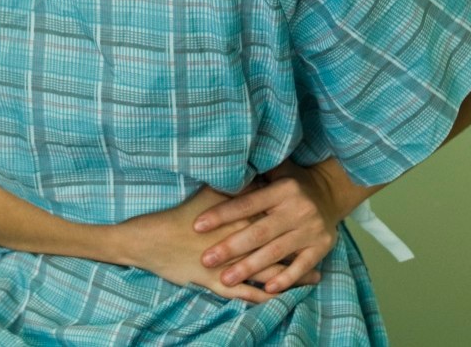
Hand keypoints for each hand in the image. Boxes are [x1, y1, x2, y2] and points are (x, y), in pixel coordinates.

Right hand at [120, 184, 319, 303]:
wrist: (149, 241)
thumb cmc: (177, 215)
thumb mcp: (207, 194)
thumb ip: (233, 186)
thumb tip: (254, 174)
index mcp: (237, 217)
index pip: (271, 218)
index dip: (292, 219)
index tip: (312, 215)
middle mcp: (237, 242)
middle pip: (277, 246)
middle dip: (299, 249)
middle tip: (321, 248)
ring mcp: (228, 265)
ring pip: (267, 272)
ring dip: (291, 276)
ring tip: (314, 278)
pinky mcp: (217, 283)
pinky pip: (248, 293)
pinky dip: (266, 294)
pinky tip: (282, 296)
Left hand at [192, 159, 349, 294]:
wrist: (331, 192)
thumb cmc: (292, 183)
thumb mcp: (276, 171)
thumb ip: (252, 176)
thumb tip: (218, 173)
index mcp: (284, 189)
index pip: (247, 203)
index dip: (222, 214)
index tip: (198, 226)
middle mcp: (299, 209)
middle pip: (259, 232)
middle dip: (231, 247)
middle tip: (206, 260)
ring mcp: (311, 230)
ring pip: (276, 252)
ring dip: (250, 268)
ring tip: (225, 279)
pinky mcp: (322, 247)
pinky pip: (302, 266)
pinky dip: (285, 278)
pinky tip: (266, 288)